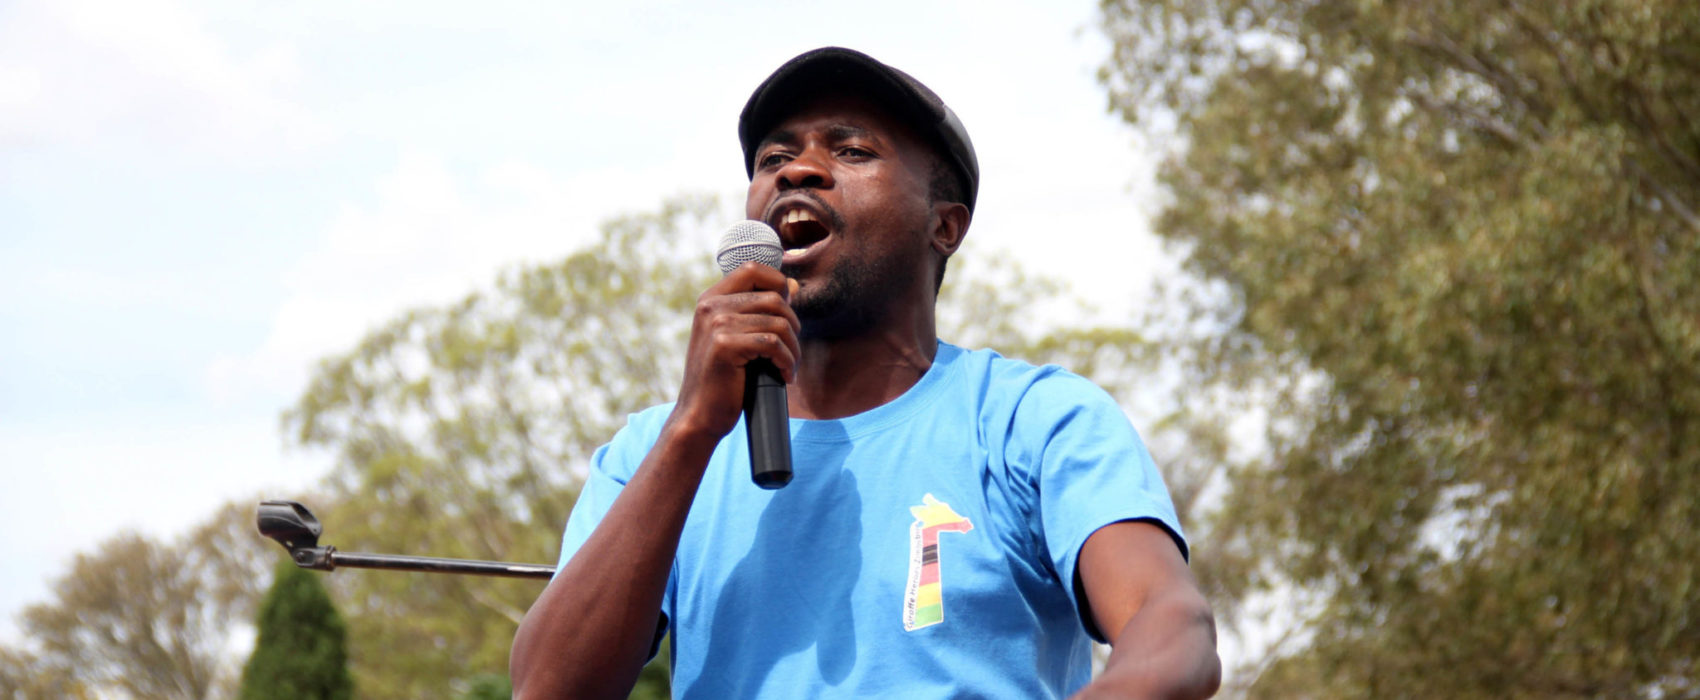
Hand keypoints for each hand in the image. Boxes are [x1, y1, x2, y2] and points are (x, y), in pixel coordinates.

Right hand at [668, 261, 799, 443]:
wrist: (700, 414)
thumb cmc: (723, 378)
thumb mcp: (738, 337)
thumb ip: (758, 310)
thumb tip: (792, 286)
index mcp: (711, 299)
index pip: (753, 268)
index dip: (778, 284)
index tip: (785, 316)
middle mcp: (711, 306)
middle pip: (774, 298)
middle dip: (793, 326)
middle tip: (790, 352)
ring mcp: (716, 324)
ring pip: (778, 322)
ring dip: (793, 349)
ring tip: (788, 367)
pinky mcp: (725, 345)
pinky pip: (773, 343)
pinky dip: (787, 361)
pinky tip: (785, 375)